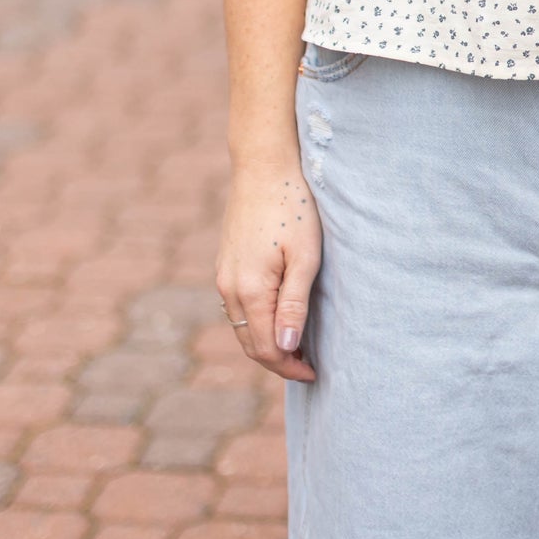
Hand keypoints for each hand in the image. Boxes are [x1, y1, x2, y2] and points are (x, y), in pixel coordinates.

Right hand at [215, 161, 321, 382]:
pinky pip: (238, 305)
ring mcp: (223, 274)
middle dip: (277, 360)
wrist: (264, 165)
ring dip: (266, 341)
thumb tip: (284, 350)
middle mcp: (229, 287)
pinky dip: (256, 320)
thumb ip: (294, 305)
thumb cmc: (293, 206)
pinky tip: (278, 316)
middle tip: (309, 365)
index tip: (315, 373)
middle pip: (250, 343)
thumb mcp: (304, 256)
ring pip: (242, 325)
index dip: (289, 367)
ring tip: (298, 346)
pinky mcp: (226, 262)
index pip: (265, 349)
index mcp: (249, 289)